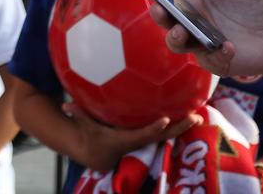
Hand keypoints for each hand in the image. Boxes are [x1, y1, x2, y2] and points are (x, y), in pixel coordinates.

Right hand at [65, 101, 198, 171]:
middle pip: (162, 137)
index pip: (142, 134)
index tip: (166, 119)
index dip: (154, 128)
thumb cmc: (90, 137)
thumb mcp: (84, 126)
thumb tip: (64, 105)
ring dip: (182, 127)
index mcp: (125, 140)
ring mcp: (144, 143)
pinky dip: (175, 126)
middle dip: (179, 128)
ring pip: (166, 136)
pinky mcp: (146, 140)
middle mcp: (138, 143)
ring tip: (197, 116)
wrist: (96, 156)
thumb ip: (77, 114)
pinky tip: (186, 116)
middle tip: (195, 118)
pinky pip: (163, 134)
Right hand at [145, 0, 262, 80]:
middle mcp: (189, 20)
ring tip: (184, 32)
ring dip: (175, 38)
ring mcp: (199, 42)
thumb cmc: (257, 3)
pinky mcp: (215, 61)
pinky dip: (217, 54)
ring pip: (176, 43)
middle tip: (159, 9)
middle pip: (163, 18)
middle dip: (156, 14)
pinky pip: (209, 60)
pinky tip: (229, 47)